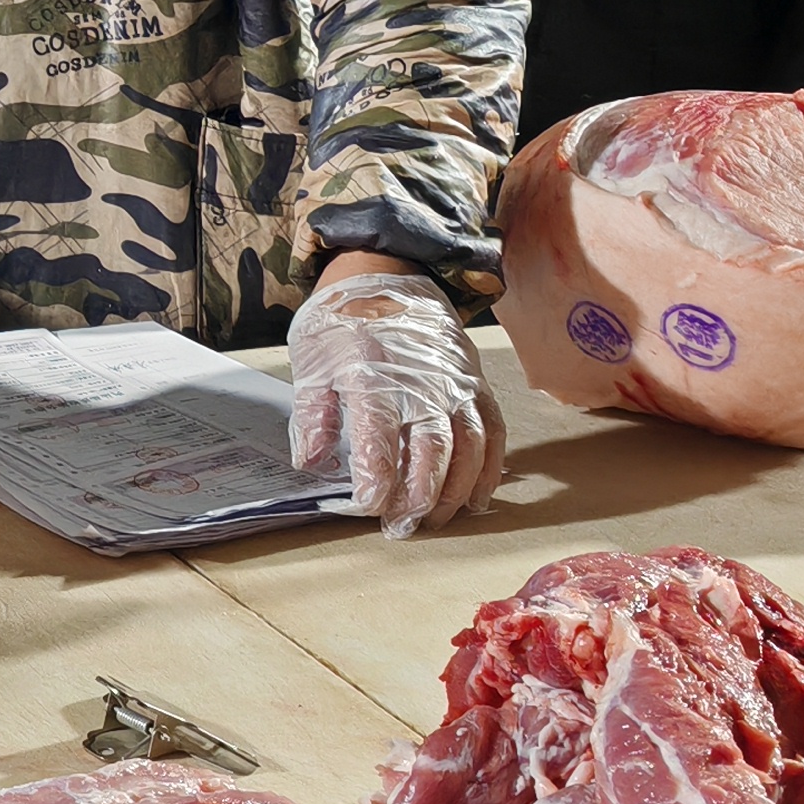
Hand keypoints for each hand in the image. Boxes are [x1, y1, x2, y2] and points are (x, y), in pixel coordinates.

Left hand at [286, 254, 506, 538]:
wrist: (384, 276)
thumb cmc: (341, 325)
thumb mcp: (310, 363)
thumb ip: (311, 415)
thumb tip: (310, 462)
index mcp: (370, 372)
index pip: (377, 435)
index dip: (376, 477)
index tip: (370, 507)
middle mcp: (420, 379)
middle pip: (430, 447)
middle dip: (418, 495)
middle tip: (402, 527)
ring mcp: (455, 381)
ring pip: (468, 446)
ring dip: (454, 490)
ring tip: (433, 519)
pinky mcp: (476, 383)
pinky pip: (493, 433)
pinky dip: (489, 470)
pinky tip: (475, 499)